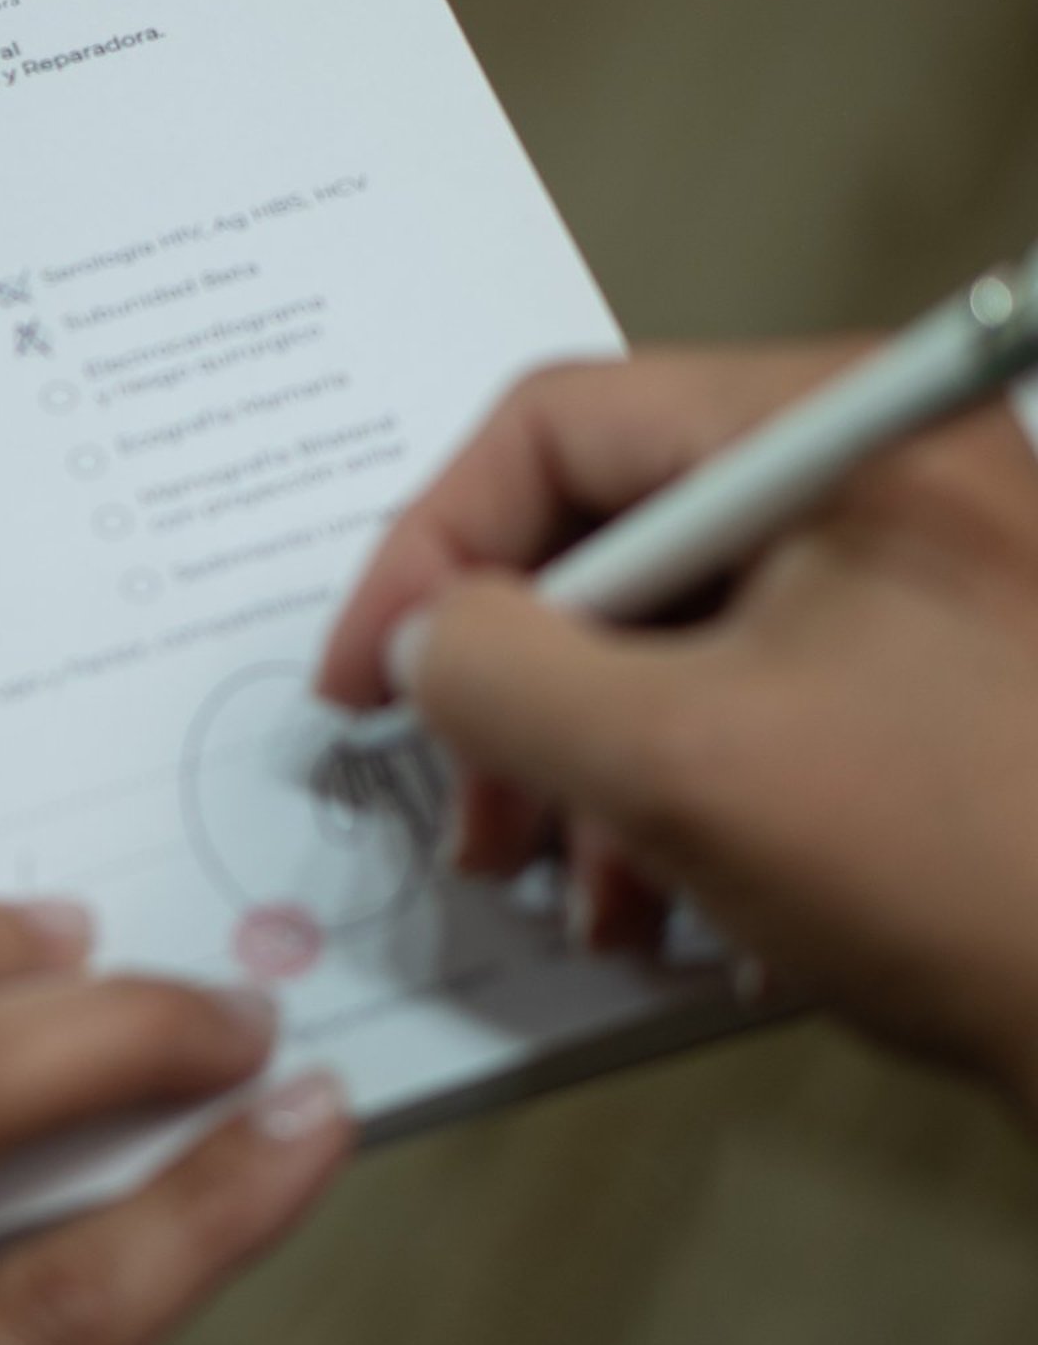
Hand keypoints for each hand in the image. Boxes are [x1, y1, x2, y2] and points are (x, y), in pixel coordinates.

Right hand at [320, 348, 1037, 1111]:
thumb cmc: (976, 860)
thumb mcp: (675, 761)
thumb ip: (503, 675)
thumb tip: (431, 644)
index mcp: (830, 430)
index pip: (558, 425)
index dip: (429, 549)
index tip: (368, 680)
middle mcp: (876, 476)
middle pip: (611, 537)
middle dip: (521, 695)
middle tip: (479, 823)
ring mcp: (915, 583)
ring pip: (674, 639)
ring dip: (595, 776)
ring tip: (591, 903)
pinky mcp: (934, 690)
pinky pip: (756, 706)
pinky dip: (691, 807)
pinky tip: (694, 919)